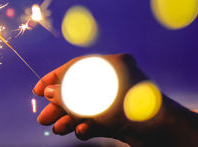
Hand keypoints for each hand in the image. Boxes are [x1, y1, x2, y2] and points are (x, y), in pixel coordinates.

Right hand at [33, 53, 197, 145]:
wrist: (161, 132)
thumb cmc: (125, 106)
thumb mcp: (89, 97)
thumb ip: (64, 93)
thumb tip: (46, 92)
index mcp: (111, 64)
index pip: (76, 67)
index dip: (53, 78)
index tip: (36, 90)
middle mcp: (115, 80)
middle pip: (79, 90)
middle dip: (59, 106)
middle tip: (43, 118)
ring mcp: (119, 100)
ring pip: (87, 108)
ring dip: (70, 119)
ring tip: (55, 129)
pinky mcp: (122, 119)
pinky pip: (99, 120)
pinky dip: (87, 126)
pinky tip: (80, 132)